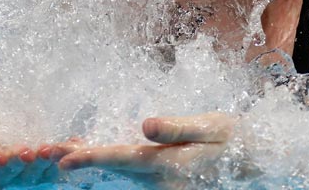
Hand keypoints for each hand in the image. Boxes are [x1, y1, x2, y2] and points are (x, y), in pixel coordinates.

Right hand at [0, 109, 60, 188]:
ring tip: (53, 148)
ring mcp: (24, 171)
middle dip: (20, 163)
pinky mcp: (44, 166)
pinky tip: (74, 142)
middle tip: (30, 152)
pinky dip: (66, 154)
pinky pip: (56, 164)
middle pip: (11, 172)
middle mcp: (2, 172)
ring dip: (46, 162)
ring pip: (36, 172)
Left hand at [52, 112, 235, 182]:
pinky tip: (101, 155)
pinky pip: (136, 176)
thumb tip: (145, 126)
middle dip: (87, 158)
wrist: (255, 159)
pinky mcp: (169, 188)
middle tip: (53, 150)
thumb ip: (177, 128)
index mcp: (171, 164)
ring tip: (70, 150)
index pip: (124, 158)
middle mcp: (164, 182)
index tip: (63, 158)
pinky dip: (117, 166)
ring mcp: (166, 189)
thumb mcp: (210, 126)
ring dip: (99, 162)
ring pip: (124, 174)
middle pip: (117, 169)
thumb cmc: (233, 138)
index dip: (92, 156)